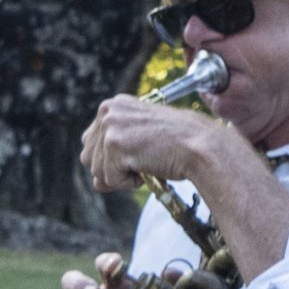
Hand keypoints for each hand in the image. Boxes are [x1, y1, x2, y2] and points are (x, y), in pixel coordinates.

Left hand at [81, 96, 228, 192]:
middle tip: (144, 158)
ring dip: (123, 176)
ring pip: (97, 171)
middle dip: (114, 168)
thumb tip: (96, 183)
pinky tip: (148, 166)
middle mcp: (107, 111)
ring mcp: (110, 126)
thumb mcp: (139, 144)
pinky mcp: (114, 144)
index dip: (113, 158)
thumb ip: (112, 159)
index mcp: (113, 105)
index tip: (139, 151)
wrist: (200, 145)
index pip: (92, 143)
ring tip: (148, 160)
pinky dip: (129, 182)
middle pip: (89, 158)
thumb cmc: (178, 145)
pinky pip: (110, 180)